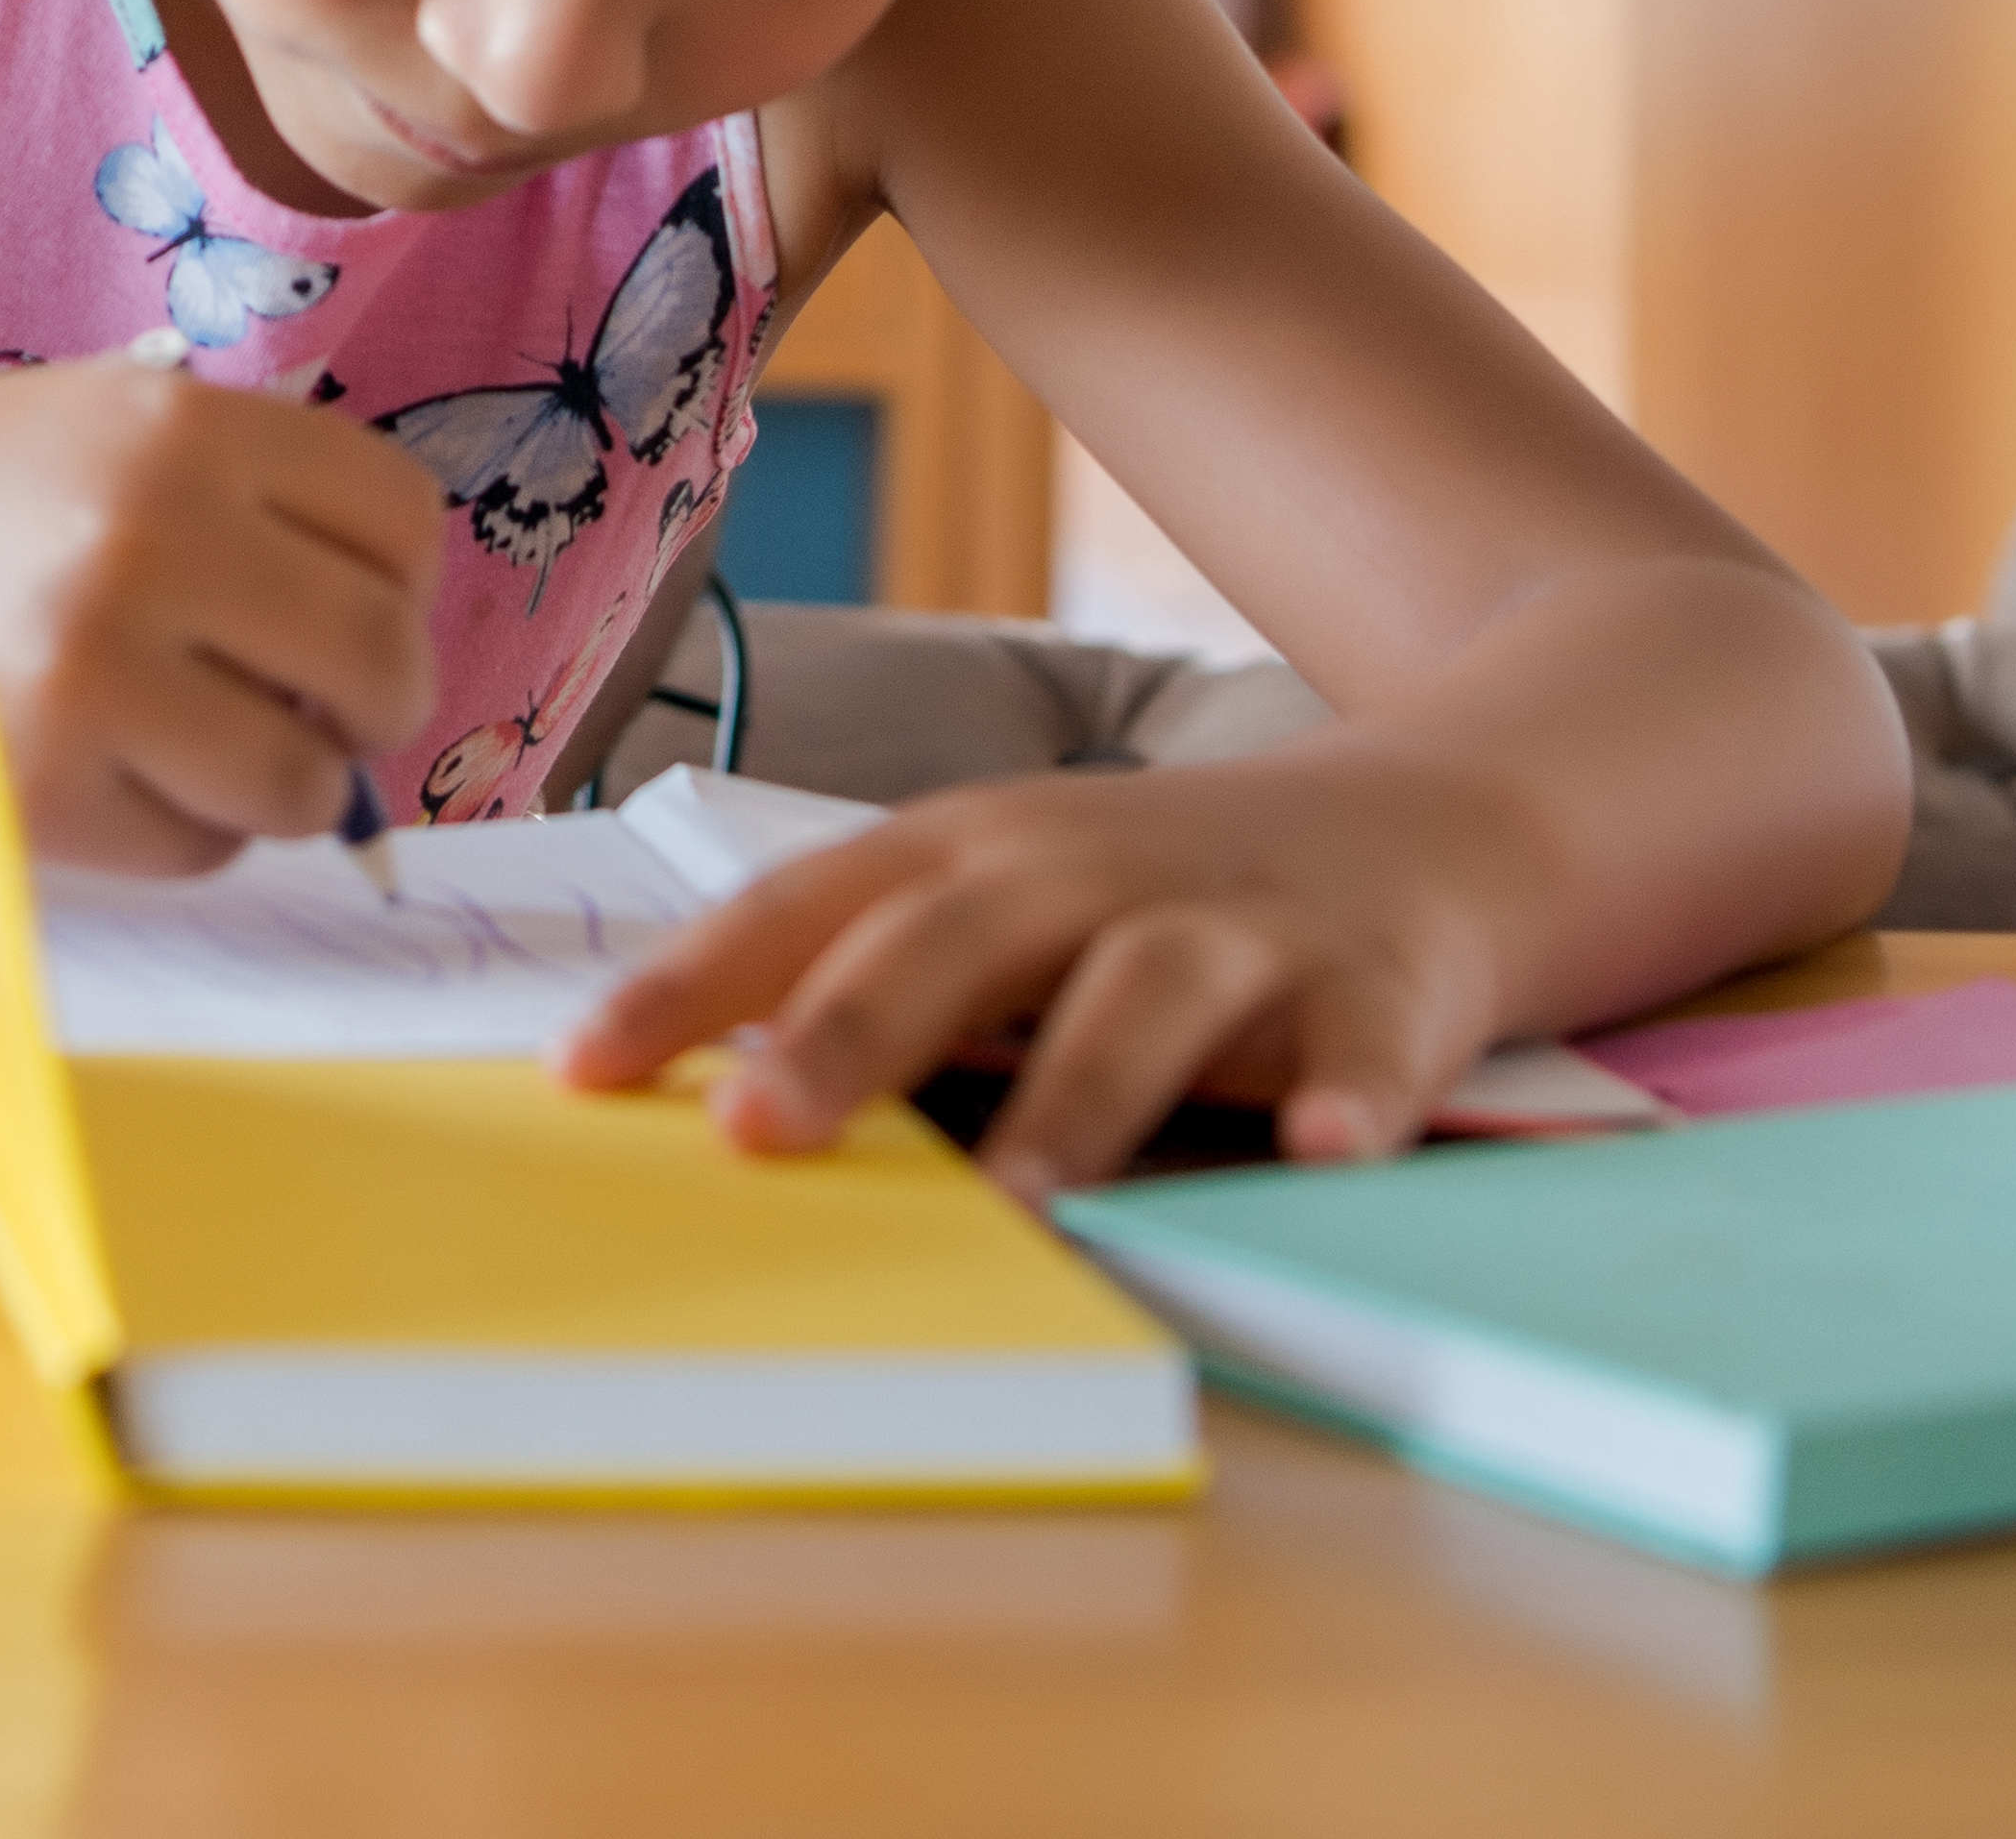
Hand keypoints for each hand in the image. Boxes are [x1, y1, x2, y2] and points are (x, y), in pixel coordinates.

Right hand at [0, 354, 445, 875]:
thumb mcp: (108, 425)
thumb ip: (250, 497)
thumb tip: (391, 633)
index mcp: (180, 428)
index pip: (401, 521)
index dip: (398, 582)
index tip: (352, 607)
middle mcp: (149, 538)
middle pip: (382, 658)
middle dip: (376, 703)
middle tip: (322, 709)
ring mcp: (96, 671)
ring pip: (304, 780)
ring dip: (285, 783)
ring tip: (212, 746)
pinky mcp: (47, 788)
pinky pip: (203, 850)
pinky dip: (189, 831)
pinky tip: (123, 775)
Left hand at [555, 741, 1548, 1191]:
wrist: (1433, 816)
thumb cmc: (1159, 890)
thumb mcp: (1006, 904)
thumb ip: (877, 982)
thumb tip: (699, 1105)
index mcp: (969, 856)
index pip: (802, 910)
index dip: (689, 986)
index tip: (582, 1072)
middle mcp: (1087, 872)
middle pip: (951, 945)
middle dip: (847, 1037)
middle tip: (755, 1134)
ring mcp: (1236, 925)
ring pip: (1144, 996)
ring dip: (1079, 1096)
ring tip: (1023, 1200)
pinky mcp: (1379, 985)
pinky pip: (1363, 1049)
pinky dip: (1346, 1098)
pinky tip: (1324, 1151)